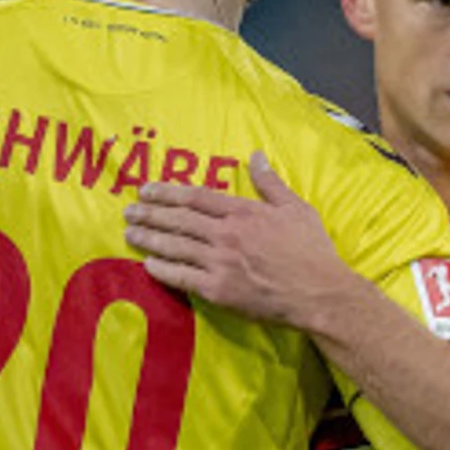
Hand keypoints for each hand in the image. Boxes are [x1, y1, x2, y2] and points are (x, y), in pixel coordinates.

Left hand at [124, 153, 360, 329]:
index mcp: (243, 211)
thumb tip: (257, 156)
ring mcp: (220, 263)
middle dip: (150, 213)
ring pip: (175, 246)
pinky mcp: (218, 290)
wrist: (320, 293)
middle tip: (129, 210)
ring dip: (149, 238)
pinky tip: (148, 264)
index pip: (196, 197)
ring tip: (130, 233)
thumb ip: (271, 183)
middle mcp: (226, 234)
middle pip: (179, 219)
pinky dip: (162, 270)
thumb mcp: (296, 208)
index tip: (147, 190)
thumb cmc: (312, 252)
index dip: (167, 191)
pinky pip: (181, 277)